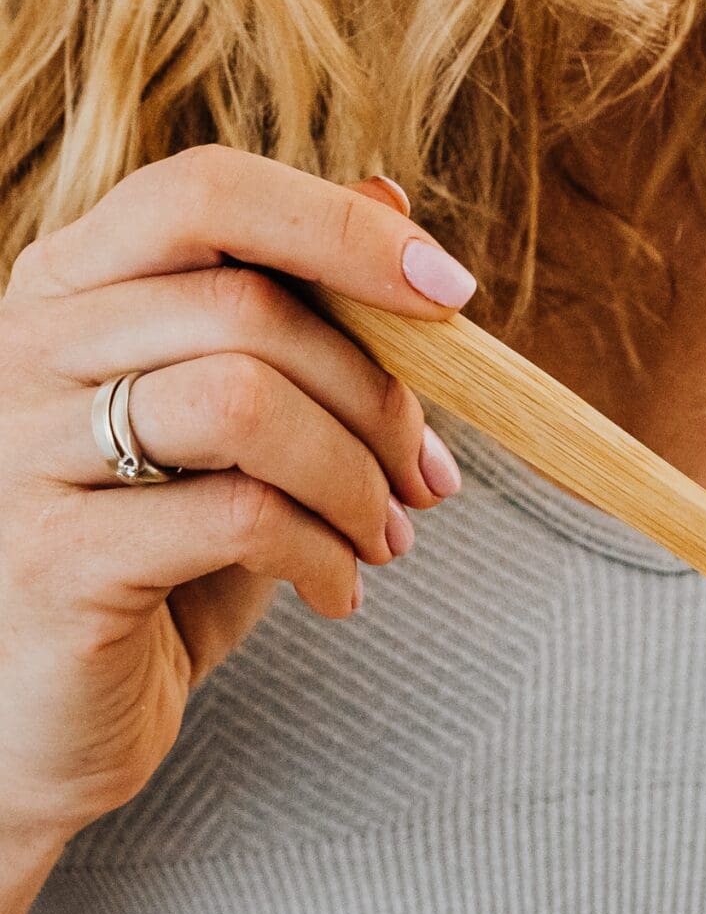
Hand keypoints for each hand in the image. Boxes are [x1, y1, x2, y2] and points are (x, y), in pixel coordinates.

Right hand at [0, 150, 475, 868]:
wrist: (42, 722)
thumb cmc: (149, 567)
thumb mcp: (235, 438)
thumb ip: (296, 320)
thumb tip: (391, 197)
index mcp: (69, 289)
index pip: (205, 191)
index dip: (341, 229)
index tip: (454, 298)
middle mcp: (27, 346)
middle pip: (250, 305)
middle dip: (377, 397)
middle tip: (423, 482)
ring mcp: (25, 450)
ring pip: (246, 400)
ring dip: (355, 477)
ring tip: (383, 541)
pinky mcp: (57, 557)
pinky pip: (235, 516)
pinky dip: (321, 554)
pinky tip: (336, 592)